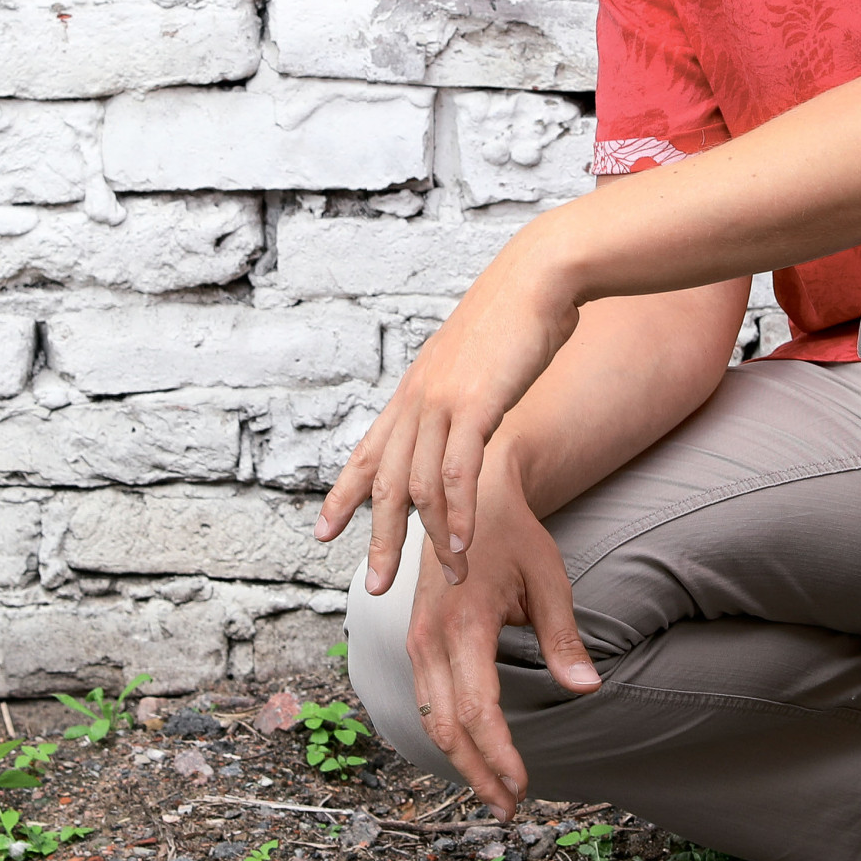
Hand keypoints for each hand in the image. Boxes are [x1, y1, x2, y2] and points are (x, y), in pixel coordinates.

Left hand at [314, 222, 580, 591]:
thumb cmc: (517, 313)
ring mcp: (442, 402)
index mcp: (414, 391)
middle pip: (385, 482)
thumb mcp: (475, 359)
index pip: (366, 452)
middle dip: (377, 539)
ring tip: (447, 574)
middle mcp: (418, 400)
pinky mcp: (476, 404)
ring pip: (419, 486)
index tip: (322, 531)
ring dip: (431, 538)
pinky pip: (458, 470)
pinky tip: (462, 541)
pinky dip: (458, 512)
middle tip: (376, 585)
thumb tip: (467, 411)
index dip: (342, 495)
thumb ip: (463, 391)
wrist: (538, 275)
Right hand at [404, 466, 601, 818]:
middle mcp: (429, 637)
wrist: (468, 493)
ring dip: (462, 760)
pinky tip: (475, 753)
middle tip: (511, 808)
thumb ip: (563, 637)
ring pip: (431, 718)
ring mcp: (416, 640)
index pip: (477, 708)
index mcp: (463, 623)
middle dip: (479, 772)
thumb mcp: (548, 578)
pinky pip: (427, 699)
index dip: (498, 754)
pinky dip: (449, 733)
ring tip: (496, 792)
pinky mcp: (416, 640)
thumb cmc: (514, 536)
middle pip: (447, 726)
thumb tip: (587, 688)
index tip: (522, 785)